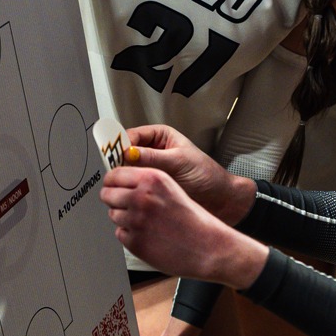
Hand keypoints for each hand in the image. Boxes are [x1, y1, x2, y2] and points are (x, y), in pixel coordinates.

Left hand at [102, 166, 267, 288]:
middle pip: (107, 194)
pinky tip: (149, 235)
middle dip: (115, 200)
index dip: (113, 182)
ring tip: (146, 223)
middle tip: (128, 206)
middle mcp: (141, 197)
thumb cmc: (194, 220)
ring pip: (112, 215)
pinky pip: (120, 234)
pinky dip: (130, 235)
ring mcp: (136, 220)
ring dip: (123, 218)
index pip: (114, 175)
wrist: (209, 246)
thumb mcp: (171, 188)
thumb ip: (146, 183)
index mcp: (152, 179)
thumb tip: (118, 184)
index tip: (114, 186)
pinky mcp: (135, 242)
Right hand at [123, 124, 247, 219]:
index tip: (115, 155)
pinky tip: (130, 192)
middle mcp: (153, 151)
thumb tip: (129, 153)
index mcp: (160, 136)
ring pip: (128, 170)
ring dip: (125, 176)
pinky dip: (130, 188)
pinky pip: (134, 185)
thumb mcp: (179, 161)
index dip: (121, 145)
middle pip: (126, 152)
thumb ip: (153, 157)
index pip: (132, 135)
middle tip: (115, 171)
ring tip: (123, 182)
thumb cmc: (207, 175)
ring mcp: (151, 169)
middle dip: (120, 161)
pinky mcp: (151, 186)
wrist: (220, 199)